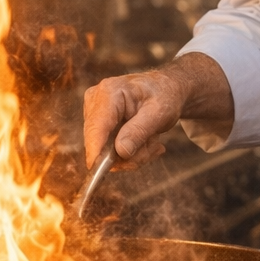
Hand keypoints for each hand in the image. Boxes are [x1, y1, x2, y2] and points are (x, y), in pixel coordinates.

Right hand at [81, 52, 232, 168]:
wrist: (165, 89)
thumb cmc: (164, 95)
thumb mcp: (159, 113)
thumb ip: (139, 131)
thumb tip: (121, 152)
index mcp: (110, 92)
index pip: (97, 125)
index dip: (96, 149)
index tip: (98, 171)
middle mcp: (96, 102)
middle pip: (100, 143)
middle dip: (129, 154)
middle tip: (154, 146)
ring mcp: (95, 115)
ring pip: (105, 153)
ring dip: (133, 155)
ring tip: (152, 141)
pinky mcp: (98, 127)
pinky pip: (109, 153)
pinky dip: (130, 153)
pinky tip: (145, 141)